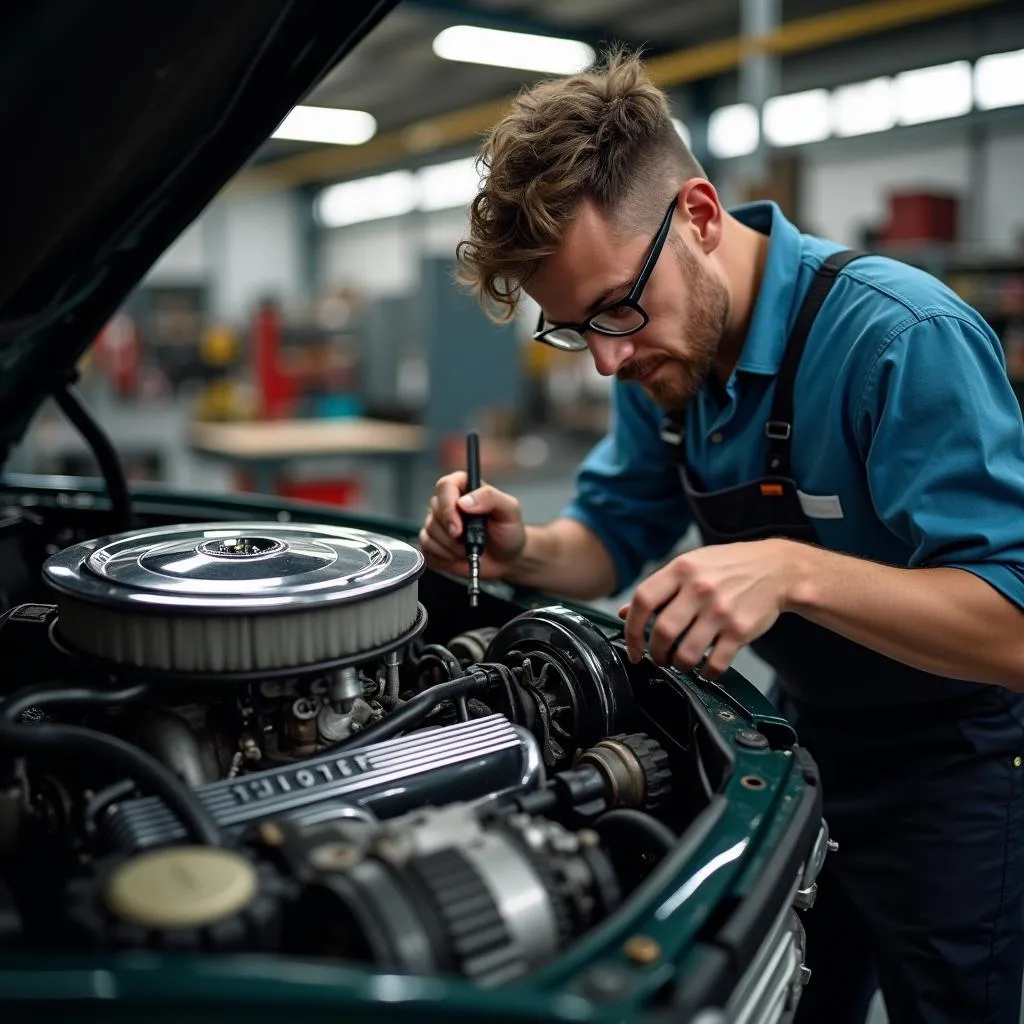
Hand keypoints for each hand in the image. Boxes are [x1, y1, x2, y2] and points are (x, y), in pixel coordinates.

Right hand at [418, 470, 526, 580]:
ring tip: (468, 548)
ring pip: (429, 532)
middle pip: (435, 512)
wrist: (507, 558)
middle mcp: (448, 502)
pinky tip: (458, 556)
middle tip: (468, 541)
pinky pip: (426, 548)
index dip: (448, 507)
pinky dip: (444, 557)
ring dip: (451, 547)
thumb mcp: (509, 510)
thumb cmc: (508, 531)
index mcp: (463, 486)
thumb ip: (490, 498)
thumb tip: (464, 502)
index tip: (458, 527)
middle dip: (452, 533)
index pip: (445, 486)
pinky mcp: (432, 542)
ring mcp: (437, 522)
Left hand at [618, 540, 800, 677]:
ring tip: (681, 663)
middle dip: (654, 653)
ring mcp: (721, 610)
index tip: (633, 646)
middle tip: (658, 658)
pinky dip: (705, 673)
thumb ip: (659, 588)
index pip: (642, 601)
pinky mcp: (741, 630)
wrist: (777, 569)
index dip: (631, 629)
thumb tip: (624, 612)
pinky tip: (705, 669)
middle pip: (662, 631)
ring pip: (686, 653)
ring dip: (679, 665)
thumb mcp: (691, 566)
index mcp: (682, 569)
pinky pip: (715, 663)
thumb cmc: (729, 567)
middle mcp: (700, 588)